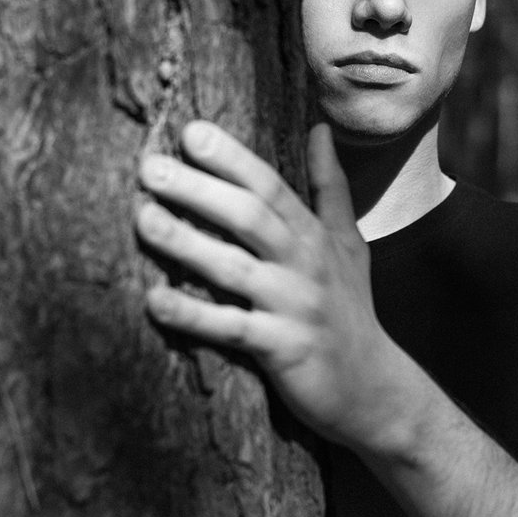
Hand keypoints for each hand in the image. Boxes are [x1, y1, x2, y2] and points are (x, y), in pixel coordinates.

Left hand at [135, 121, 414, 451]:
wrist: (374, 389)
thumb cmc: (350, 308)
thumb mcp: (348, 241)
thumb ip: (329, 185)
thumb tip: (320, 127)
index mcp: (314, 235)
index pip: (270, 186)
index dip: (232, 158)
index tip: (191, 131)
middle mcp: (305, 264)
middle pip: (250, 217)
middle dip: (200, 190)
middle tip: (150, 166)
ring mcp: (294, 307)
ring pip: (235, 269)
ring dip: (187, 244)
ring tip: (143, 219)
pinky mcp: (284, 350)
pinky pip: (232, 330)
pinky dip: (193, 316)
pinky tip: (154, 300)